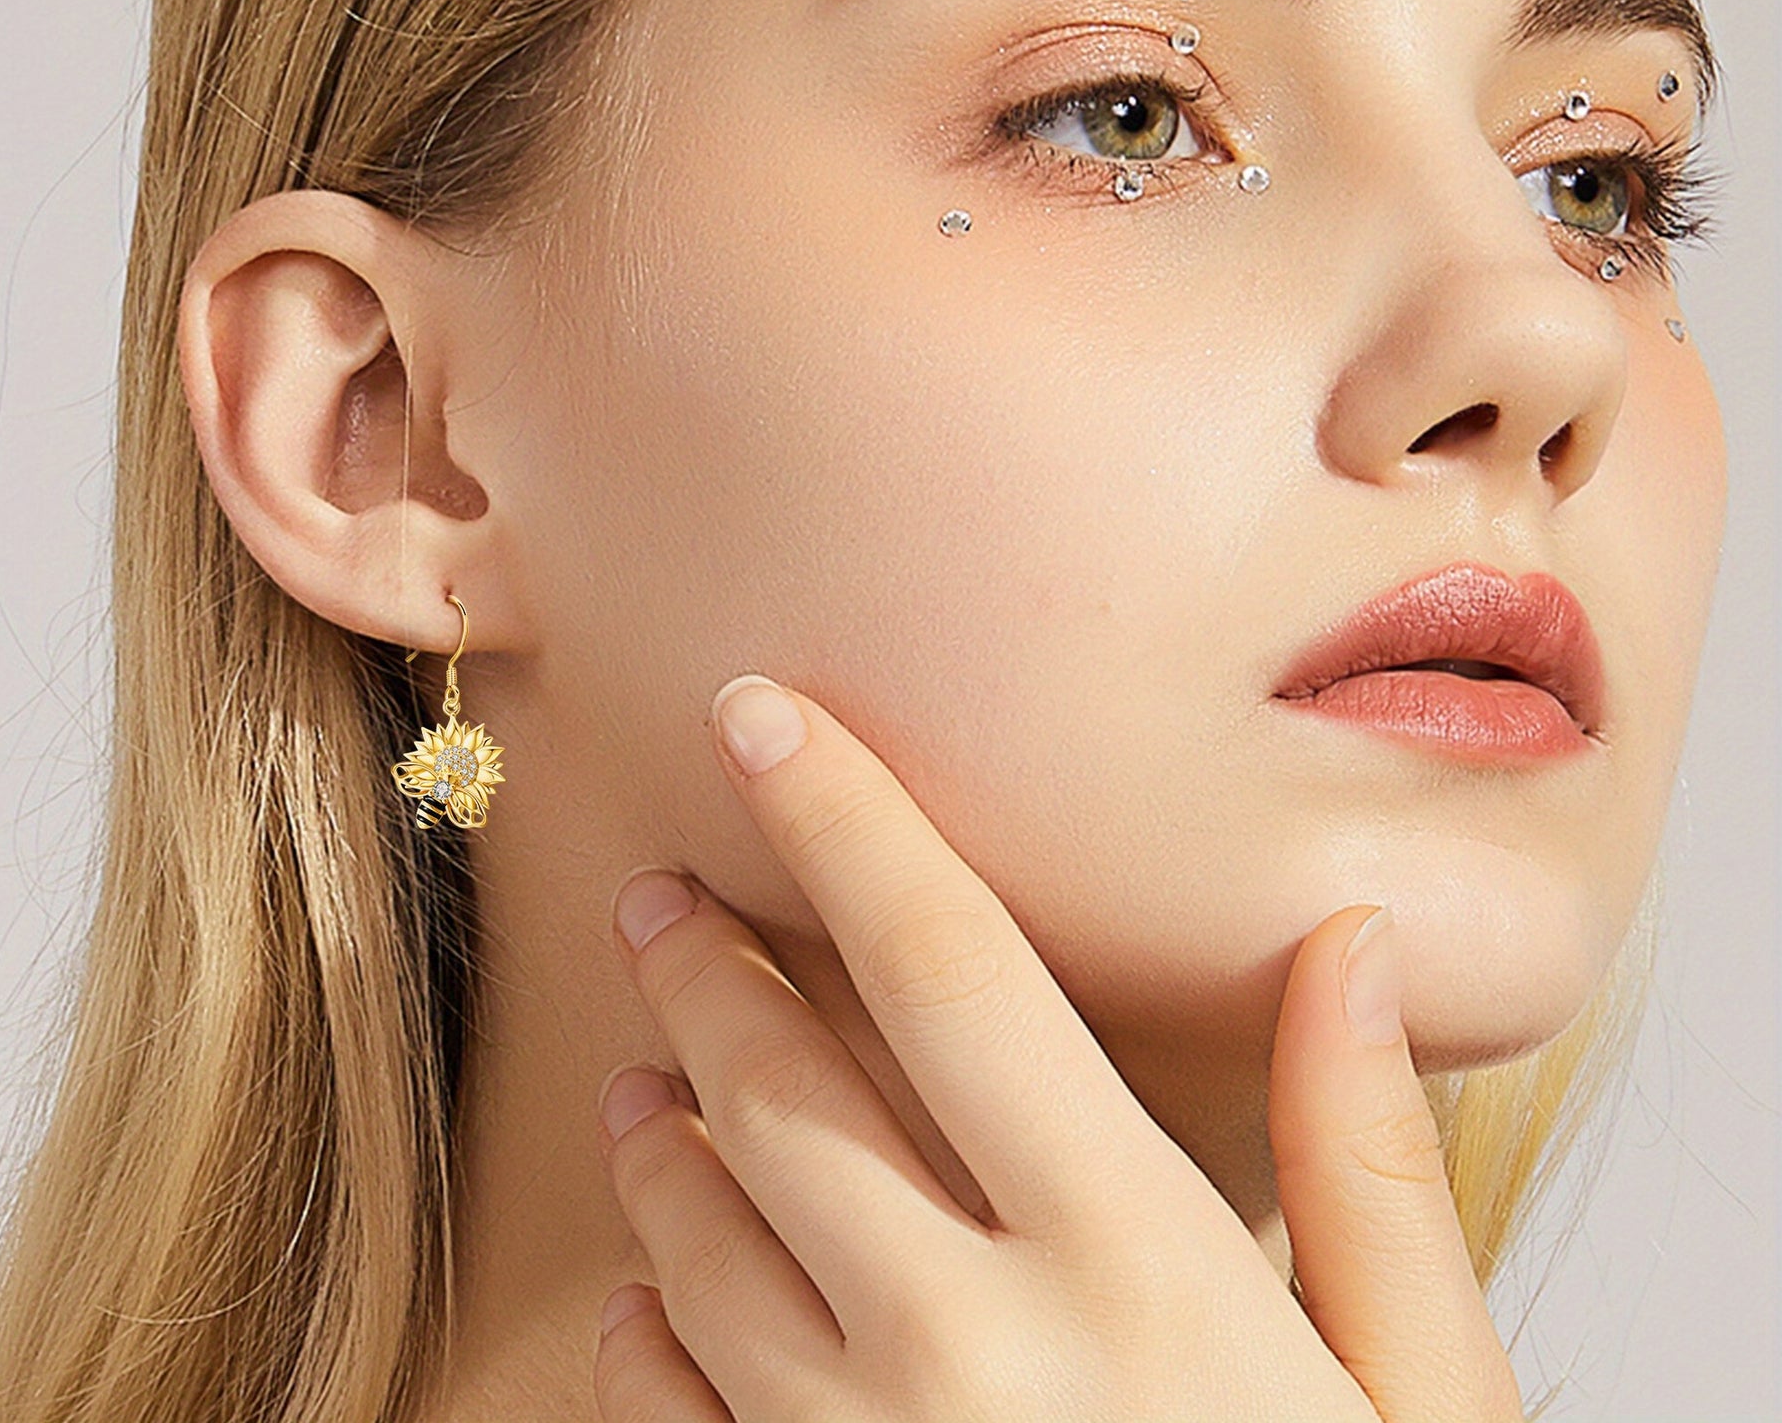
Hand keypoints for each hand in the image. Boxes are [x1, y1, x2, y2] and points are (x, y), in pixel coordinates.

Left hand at [592, 675, 1524, 1421]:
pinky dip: (651, 1335)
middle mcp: (977, 1348)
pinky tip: (652, 1296)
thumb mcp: (1426, 1404)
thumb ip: (1371, 1167)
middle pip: (790, 1091)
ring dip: (661, 1134)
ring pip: (704, 1245)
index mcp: (1137, 1268)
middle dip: (708, 968)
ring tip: (642, 1068)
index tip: (761, 715)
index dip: (852, 824)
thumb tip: (1345, 946)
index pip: (956, 977)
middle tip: (665, 894)